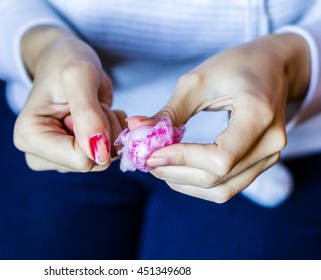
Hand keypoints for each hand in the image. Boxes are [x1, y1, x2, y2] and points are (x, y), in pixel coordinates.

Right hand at [13, 26, 125, 171]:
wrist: (65, 59)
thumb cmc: (66, 61)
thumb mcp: (78, 75)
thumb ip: (87, 112)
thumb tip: (99, 154)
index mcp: (29, 138)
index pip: (79, 160)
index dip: (97, 133)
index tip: (89, 104)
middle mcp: (40, 155)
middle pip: (93, 163)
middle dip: (104, 131)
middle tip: (93, 103)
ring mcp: (59, 158)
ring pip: (104, 159)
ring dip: (110, 129)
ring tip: (93, 106)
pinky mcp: (74, 156)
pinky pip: (109, 154)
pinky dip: (114, 132)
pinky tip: (100, 114)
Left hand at [136, 34, 310, 202]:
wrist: (272, 67)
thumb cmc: (235, 66)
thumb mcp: (198, 81)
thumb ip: (169, 112)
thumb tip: (135, 129)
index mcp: (259, 115)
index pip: (219, 157)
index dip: (181, 159)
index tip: (150, 154)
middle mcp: (271, 142)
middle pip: (217, 178)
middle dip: (175, 173)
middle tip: (147, 161)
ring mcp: (270, 157)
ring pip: (221, 190)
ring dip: (184, 183)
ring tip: (158, 166)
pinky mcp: (261, 164)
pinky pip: (227, 187)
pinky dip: (198, 184)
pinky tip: (177, 170)